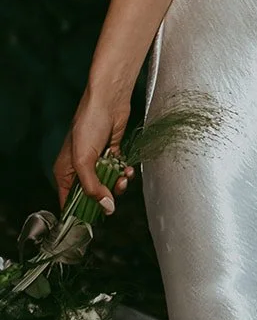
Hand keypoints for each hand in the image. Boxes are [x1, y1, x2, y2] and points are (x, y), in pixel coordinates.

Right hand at [55, 86, 134, 212]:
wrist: (108, 101)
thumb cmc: (88, 124)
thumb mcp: (84, 161)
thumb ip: (93, 187)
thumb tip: (105, 207)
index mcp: (65, 171)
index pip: (69, 201)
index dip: (81, 211)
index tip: (94, 218)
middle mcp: (79, 168)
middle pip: (92, 194)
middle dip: (105, 195)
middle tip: (114, 193)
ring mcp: (96, 160)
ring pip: (108, 183)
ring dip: (118, 183)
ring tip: (123, 177)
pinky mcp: (111, 153)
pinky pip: (118, 171)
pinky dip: (124, 172)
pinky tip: (127, 169)